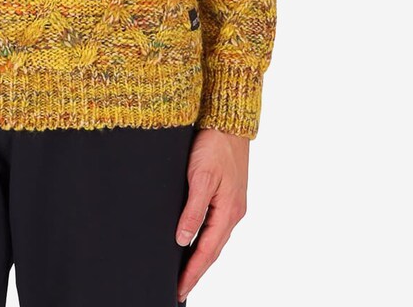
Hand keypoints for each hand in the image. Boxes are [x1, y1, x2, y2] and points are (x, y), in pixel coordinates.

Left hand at [175, 127, 249, 300]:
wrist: (228, 122)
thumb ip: (193, 210)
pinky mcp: (228, 195)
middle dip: (197, 271)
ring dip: (202, 257)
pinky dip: (206, 240)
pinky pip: (216, 226)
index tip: (180, 289)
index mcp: (228, 211)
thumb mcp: (200, 177)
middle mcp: (233, 212)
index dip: (192, 272)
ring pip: (215, 239)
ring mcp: (232, 205)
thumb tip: (183, 240)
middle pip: (213, 250)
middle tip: (180, 289)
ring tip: (186, 273)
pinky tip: (196, 242)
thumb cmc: (214, 145)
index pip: (207, 251)